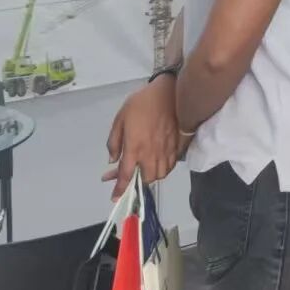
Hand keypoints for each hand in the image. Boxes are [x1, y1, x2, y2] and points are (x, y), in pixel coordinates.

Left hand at [101, 75, 183, 191]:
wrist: (169, 92)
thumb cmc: (141, 103)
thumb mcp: (120, 119)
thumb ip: (114, 141)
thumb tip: (113, 160)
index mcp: (134, 147)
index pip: (126, 174)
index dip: (120, 188)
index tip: (115, 197)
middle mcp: (150, 153)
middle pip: (146, 179)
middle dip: (138, 180)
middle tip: (131, 172)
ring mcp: (165, 151)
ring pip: (160, 174)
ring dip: (151, 175)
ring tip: (145, 167)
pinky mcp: (177, 147)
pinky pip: (171, 165)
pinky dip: (163, 168)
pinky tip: (158, 161)